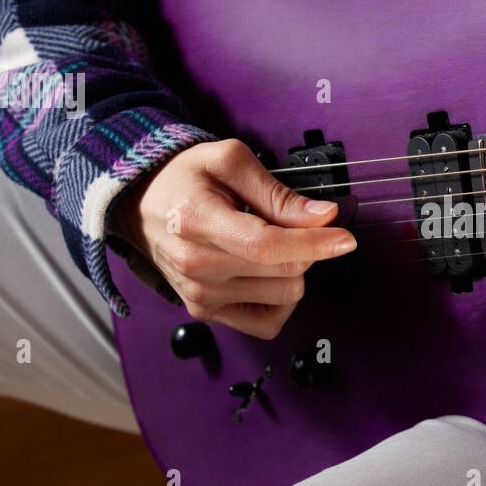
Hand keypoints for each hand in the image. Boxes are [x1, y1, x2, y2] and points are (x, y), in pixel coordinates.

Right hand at [110, 139, 355, 338]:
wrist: (141, 203)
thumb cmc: (183, 178)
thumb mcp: (230, 161)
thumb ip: (277, 192)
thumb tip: (322, 216)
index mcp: (198, 222)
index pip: (269, 246)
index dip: (315, 243)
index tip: (345, 238)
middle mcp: (197, 265)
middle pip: (284, 272)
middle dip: (306, 247)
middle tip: (292, 223)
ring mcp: (200, 295)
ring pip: (284, 296)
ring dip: (293, 271)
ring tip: (268, 244)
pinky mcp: (206, 313)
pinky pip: (267, 323)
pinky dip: (280, 301)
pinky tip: (268, 276)